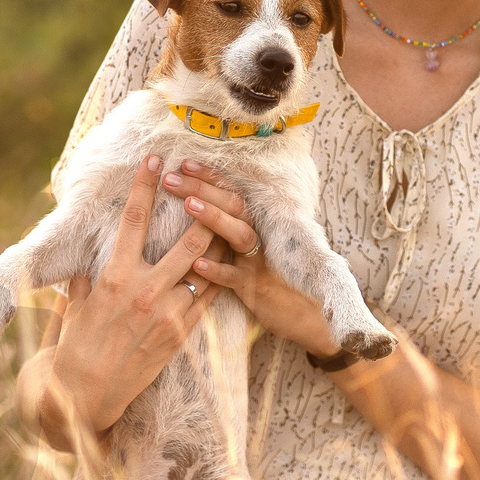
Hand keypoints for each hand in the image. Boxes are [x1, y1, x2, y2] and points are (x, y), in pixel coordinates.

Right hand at [18, 156, 219, 450]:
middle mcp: (144, 291)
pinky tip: (227, 262)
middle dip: (203, 211)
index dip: (145, 186)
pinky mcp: (181, 335)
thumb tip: (85, 258)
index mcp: (114, 277)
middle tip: (212, 185)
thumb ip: (87, 277)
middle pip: (188, 241)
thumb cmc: (77, 347)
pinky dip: (218, 277)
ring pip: (206, 269)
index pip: (133, 221)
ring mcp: (167, 314)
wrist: (85, 396)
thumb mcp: (78, 304)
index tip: (154, 158)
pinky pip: (208, 299)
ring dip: (219, 242)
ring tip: (231, 218)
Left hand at [170, 159, 342, 359]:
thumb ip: (233, 231)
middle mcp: (259, 239)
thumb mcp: (255, 251)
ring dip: (213, 218)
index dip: (209, 177)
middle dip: (202, 188)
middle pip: (233, 205)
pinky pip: (235, 278)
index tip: (184, 162)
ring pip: (238, 234)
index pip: (231, 193)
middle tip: (172, 177)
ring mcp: (258, 263)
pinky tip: (197, 263)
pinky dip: (217, 270)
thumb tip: (203, 207)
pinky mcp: (256, 289)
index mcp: (255, 226)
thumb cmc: (273, 282)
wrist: (307, 317)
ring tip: (187, 205)